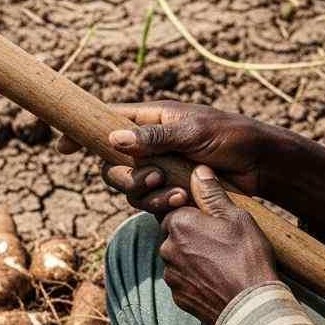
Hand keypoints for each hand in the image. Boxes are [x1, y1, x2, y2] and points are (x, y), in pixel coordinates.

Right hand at [55, 100, 324, 241]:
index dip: (82, 132)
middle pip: (111, 164)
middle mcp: (149, 142)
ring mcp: (159, 167)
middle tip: (154, 179)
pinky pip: (148, 203)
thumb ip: (153, 137)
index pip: (106, 120)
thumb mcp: (194, 133)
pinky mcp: (171, 190)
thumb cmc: (232, 138)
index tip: (62, 145)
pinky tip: (181, 201)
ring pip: (128, 187)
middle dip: (126, 177)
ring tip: (175, 192)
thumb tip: (113, 138)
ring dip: (146, 195)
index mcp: (151, 118)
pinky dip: (160, 205)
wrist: (262, 166)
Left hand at [158, 166, 277, 324]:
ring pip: (179, 259)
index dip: (193, 212)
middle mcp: (167, 249)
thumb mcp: (236, 217)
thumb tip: (198, 171)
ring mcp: (171, 276)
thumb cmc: (246, 257)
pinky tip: (219, 280)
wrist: (250, 307)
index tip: (212, 220)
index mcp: (178, 224)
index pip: (175, 209)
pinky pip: (184, 281)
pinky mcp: (178, 297)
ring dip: (194, 258)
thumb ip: (212, 194)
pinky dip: (198, 279)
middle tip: (222, 242)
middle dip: (193, 236)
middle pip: (175, 234)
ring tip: (224, 263)